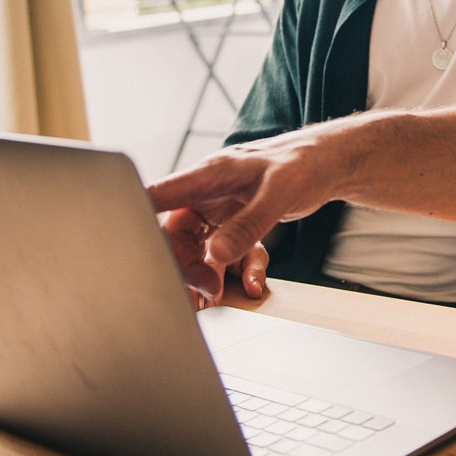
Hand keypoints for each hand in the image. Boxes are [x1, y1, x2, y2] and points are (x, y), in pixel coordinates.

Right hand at [148, 131, 347, 298]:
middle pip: (174, 232)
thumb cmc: (306, 163)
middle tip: (205, 288)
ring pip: (194, 245)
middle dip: (183, 263)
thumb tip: (215, 254)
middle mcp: (208, 190)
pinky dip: (230, 268)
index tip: (125, 247)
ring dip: (202, 271)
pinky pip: (220, 249)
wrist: (330, 162)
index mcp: (210, 174)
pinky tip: (252, 283)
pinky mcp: (232, 219)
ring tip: (217, 293)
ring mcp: (219, 206)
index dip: (136, 217)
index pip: (159, 194)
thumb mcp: (280, 193)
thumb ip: (248, 225)